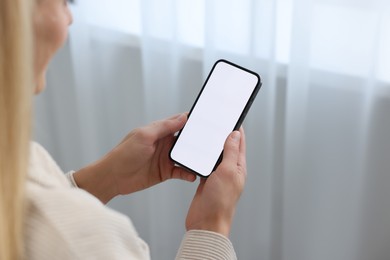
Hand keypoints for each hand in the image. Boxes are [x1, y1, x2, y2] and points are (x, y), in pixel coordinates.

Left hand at [74, 113, 195, 202]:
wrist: (113, 177)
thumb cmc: (124, 154)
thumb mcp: (144, 136)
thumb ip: (164, 127)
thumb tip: (182, 117)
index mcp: (159, 131)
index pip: (179, 122)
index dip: (192, 120)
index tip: (206, 120)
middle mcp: (164, 143)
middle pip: (186, 140)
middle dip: (198, 140)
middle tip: (211, 142)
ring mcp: (165, 158)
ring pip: (185, 156)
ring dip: (195, 158)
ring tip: (206, 160)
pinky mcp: (165, 172)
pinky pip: (181, 172)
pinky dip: (188, 173)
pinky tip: (193, 175)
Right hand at [185, 128, 246, 236]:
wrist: (206, 223)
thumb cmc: (220, 202)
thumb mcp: (227, 172)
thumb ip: (230, 152)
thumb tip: (234, 135)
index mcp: (238, 167)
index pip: (239, 143)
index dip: (236, 129)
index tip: (233, 116)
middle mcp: (229, 170)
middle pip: (227, 147)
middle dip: (223, 134)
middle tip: (217, 121)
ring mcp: (217, 176)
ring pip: (215, 155)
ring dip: (211, 145)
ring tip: (206, 133)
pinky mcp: (206, 181)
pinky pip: (205, 165)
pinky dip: (201, 157)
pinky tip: (196, 152)